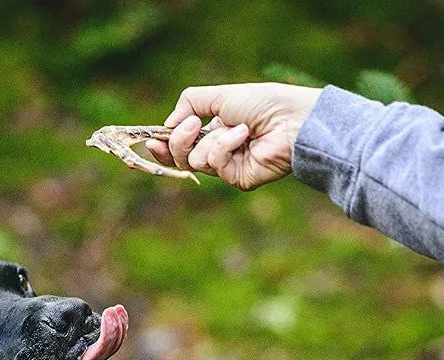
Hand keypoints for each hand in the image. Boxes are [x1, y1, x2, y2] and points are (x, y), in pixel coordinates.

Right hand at [147, 83, 321, 190]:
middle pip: (181, 157)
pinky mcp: (237, 180)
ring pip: (196, 161)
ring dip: (213, 140)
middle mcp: (219, 151)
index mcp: (215, 131)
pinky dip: (225, 147)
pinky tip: (244, 137)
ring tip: (239, 128)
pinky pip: (215, 165)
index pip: (182, 144)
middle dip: (179, 141)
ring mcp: (228, 168)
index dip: (165, 144)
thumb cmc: (263, 103)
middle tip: (191, 126)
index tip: (152, 140)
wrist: (291, 119)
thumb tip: (167, 124)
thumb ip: (191, 102)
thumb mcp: (221, 95)